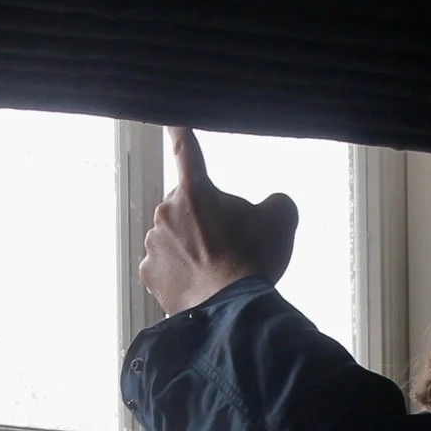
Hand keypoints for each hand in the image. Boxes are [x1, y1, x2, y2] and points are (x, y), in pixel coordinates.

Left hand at [139, 126, 297, 315]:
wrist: (231, 312)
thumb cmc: (254, 260)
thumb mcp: (282, 220)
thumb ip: (275, 201)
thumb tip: (271, 205)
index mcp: (195, 190)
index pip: (185, 150)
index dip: (179, 130)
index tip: (169, 118)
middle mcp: (166, 212)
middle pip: (186, 205)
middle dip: (203, 217)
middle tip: (229, 242)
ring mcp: (153, 244)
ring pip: (174, 236)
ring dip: (191, 246)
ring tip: (217, 269)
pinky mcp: (149, 273)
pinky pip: (164, 265)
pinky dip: (180, 272)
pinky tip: (201, 284)